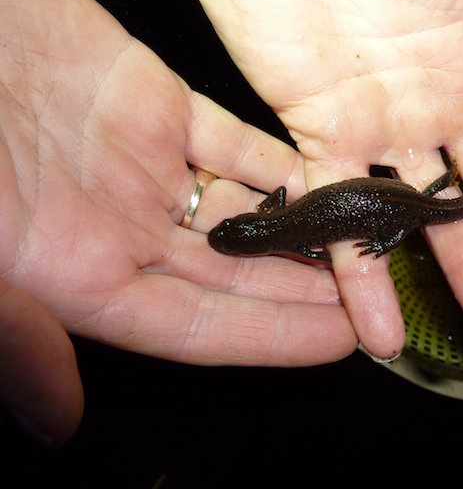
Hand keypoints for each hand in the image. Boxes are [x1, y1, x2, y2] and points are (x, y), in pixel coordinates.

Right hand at [0, 0, 356, 444]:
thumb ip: (19, 329)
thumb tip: (58, 419)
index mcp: (81, 273)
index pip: (199, 324)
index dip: (273, 337)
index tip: (340, 343)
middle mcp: (121, 225)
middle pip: (235, 272)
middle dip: (302, 288)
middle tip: (371, 297)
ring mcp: (141, 163)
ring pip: (241, 208)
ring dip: (298, 225)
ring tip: (359, 238)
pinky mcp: (153, 100)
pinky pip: (229, 139)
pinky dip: (272, 159)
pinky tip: (319, 174)